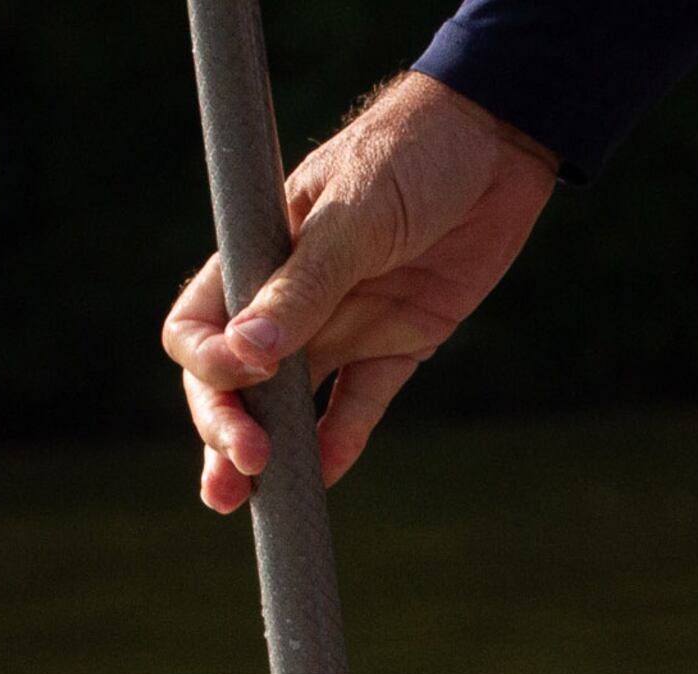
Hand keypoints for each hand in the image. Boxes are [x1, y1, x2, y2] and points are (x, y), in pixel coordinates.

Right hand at [161, 72, 557, 512]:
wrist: (496, 146)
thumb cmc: (409, 155)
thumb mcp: (353, 217)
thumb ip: (303, 286)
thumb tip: (248, 355)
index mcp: (257, 255)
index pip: (200, 324)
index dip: (208, 363)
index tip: (244, 374)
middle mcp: (292, 298)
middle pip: (236, 379)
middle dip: (226, 426)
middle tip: (239, 471)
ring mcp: (345, 323)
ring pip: (291, 402)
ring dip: (273, 449)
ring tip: (251, 503)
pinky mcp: (400, 343)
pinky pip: (360, 403)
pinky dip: (341, 439)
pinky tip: (325, 477)